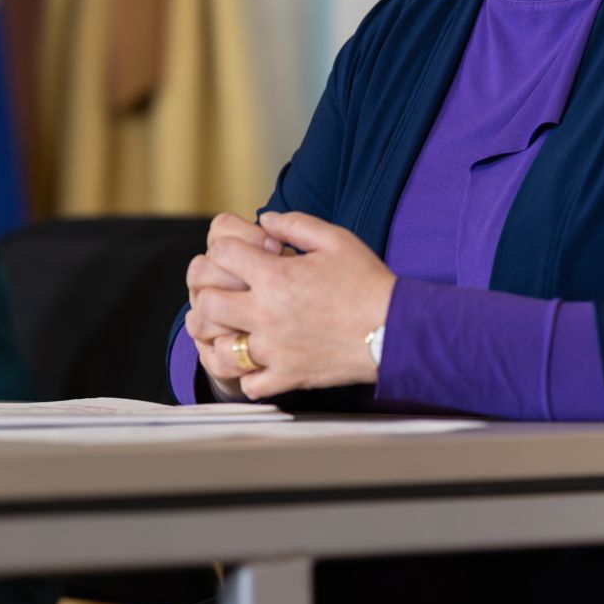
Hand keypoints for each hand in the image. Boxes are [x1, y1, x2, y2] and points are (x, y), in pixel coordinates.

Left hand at [197, 210, 396, 400]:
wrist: (396, 330)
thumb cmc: (369, 283)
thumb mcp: (336, 239)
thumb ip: (295, 224)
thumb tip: (265, 220)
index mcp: (276, 276)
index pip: (221, 254)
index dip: (225, 248)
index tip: (240, 254)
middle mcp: (267, 313)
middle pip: (206, 302)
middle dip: (210, 291)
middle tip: (227, 290)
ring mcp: (275, 349)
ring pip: (218, 346)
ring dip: (222, 335)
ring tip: (236, 327)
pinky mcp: (287, 376)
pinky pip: (248, 383)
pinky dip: (247, 373)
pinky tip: (258, 359)